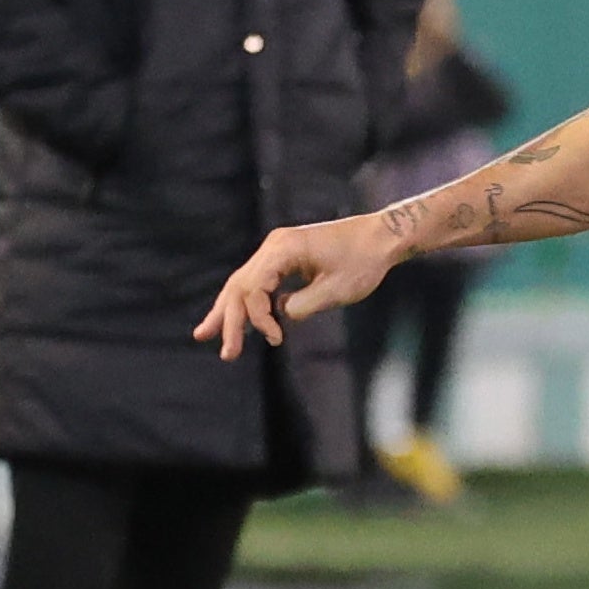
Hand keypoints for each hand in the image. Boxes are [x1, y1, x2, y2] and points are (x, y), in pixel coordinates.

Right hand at [195, 217, 394, 358]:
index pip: (253, 288)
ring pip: (244, 282)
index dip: (258, 319)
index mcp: (283, 249)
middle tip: (224, 352)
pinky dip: (249, 302)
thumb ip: (302, 306)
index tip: (276, 339)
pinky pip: (259, 281)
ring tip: (207, 334)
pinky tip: (241, 322)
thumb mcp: (335, 290)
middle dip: (228, 319)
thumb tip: (280, 315)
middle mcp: (274, 246)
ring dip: (229, 310)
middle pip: (239, 285)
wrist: (381, 237)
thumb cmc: (363, 261)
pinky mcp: (285, 256)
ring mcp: (278, 249)